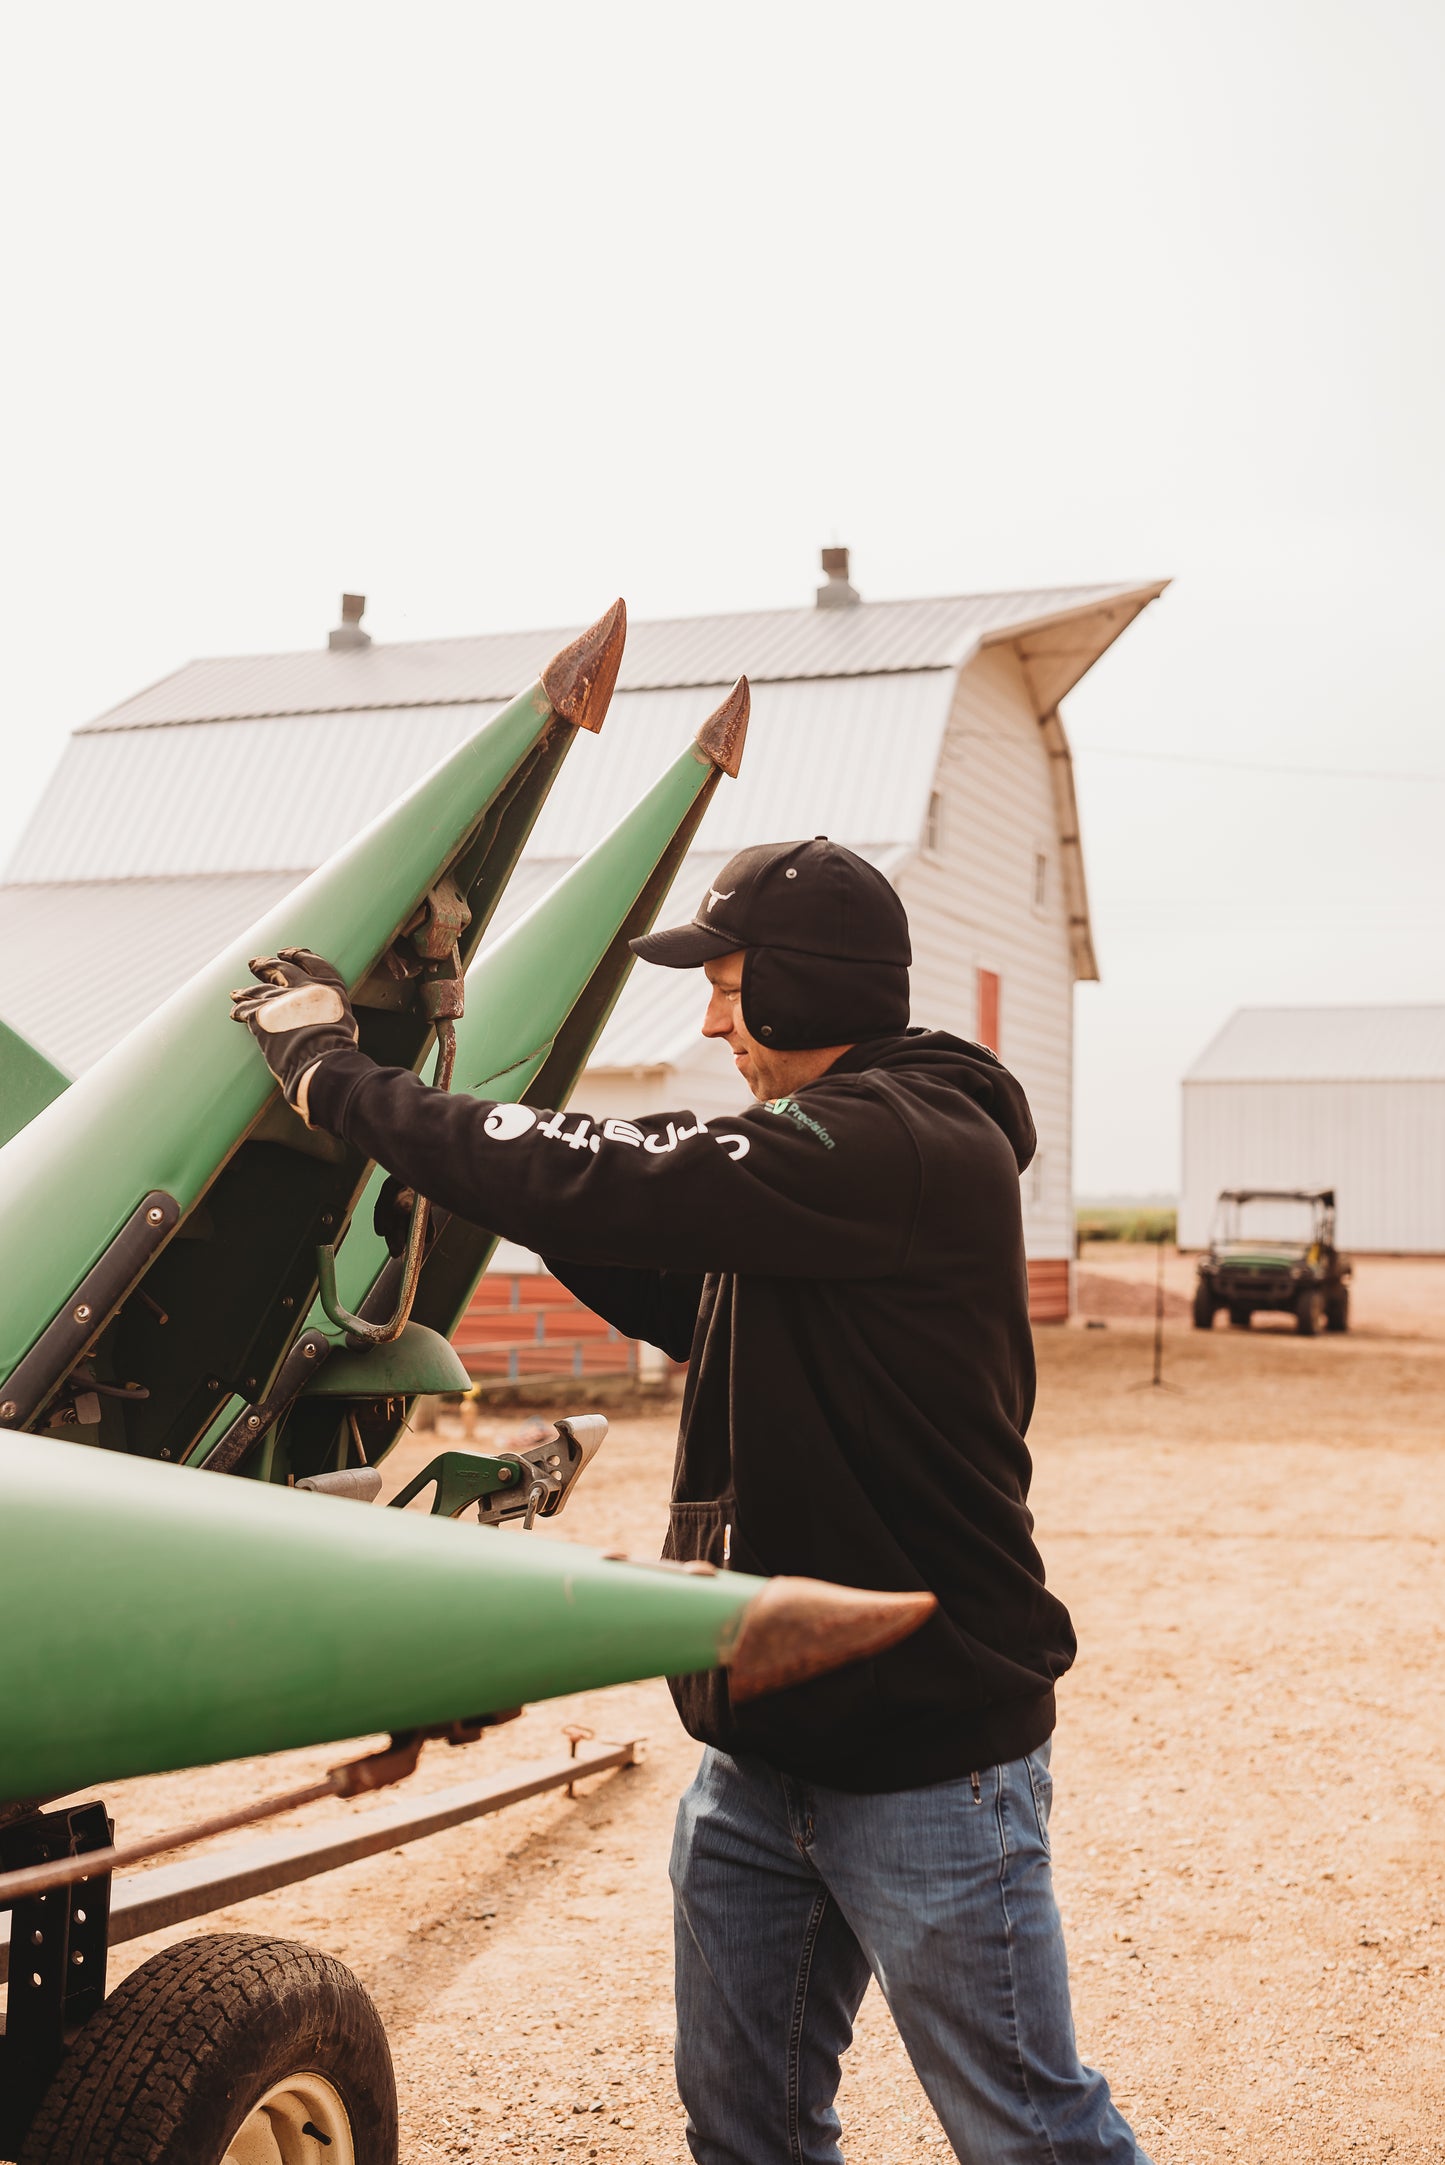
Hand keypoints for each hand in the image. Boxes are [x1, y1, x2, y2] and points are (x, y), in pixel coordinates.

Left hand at [231, 948, 358, 1106]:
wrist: (322, 1060)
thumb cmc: (337, 1048)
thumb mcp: (344, 1023)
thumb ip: (328, 1012)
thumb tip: (322, 1018)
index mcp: (328, 986)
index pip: (311, 962)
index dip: (297, 955)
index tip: (285, 953)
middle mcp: (303, 986)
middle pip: (280, 969)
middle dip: (266, 965)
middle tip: (254, 964)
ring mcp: (281, 999)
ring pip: (259, 990)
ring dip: (247, 991)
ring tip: (237, 993)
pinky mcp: (261, 1014)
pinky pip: (245, 1009)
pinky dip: (239, 1010)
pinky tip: (234, 1012)